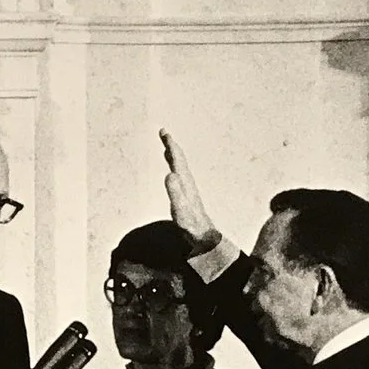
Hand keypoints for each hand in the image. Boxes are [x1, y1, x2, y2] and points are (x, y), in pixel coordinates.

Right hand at [160, 130, 216, 251]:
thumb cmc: (191, 226)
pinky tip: (173, 172)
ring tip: (167, 148)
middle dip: (171, 146)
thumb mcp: (181, 210)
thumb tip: (170, 174)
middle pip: (179, 160)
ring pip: (180, 167)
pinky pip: (179, 176)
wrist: (204, 237)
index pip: (177, 159)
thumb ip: (175, 193)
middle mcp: (188, 183)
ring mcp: (188, 189)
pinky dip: (175, 168)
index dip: (170, 145)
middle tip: (163, 132)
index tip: (164, 132)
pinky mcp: (187, 196)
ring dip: (173, 155)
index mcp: (185, 182)